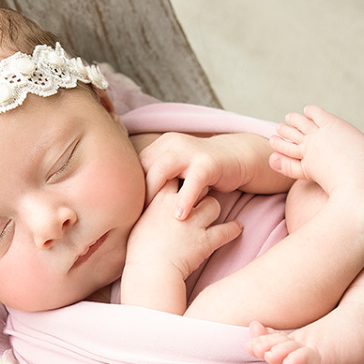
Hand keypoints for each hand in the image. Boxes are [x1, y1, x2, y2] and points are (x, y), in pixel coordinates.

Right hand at [126, 184, 242, 283]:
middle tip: (203, 194)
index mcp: (160, 201)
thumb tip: (150, 207)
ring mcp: (194, 224)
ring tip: (214, 214)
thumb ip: (148, 211)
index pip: (174, 177)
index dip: (181, 179)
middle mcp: (179, 208)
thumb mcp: (138, 224)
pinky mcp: (206, 241)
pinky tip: (238, 228)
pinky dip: (233, 229)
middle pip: (197, 186)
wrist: (150, 273)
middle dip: (201, 189)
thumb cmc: (139, 252)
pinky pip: (226, 230)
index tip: (185, 182)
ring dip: (214, 209)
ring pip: (214, 205)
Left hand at [138, 133, 262, 219]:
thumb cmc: (202, 172)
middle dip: (138, 194)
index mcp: (160, 145)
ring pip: (162, 171)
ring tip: (149, 218)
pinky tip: (180, 216)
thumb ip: (158, 180)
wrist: (236, 158)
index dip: (132, 189)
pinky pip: (193, 181)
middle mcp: (171, 144)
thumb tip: (133, 202)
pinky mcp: (207, 163)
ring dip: (154, 194)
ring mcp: (189, 151)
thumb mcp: (177, 172)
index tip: (127, 212)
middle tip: (133, 219)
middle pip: (144, 168)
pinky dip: (185, 199)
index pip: (137, 167)